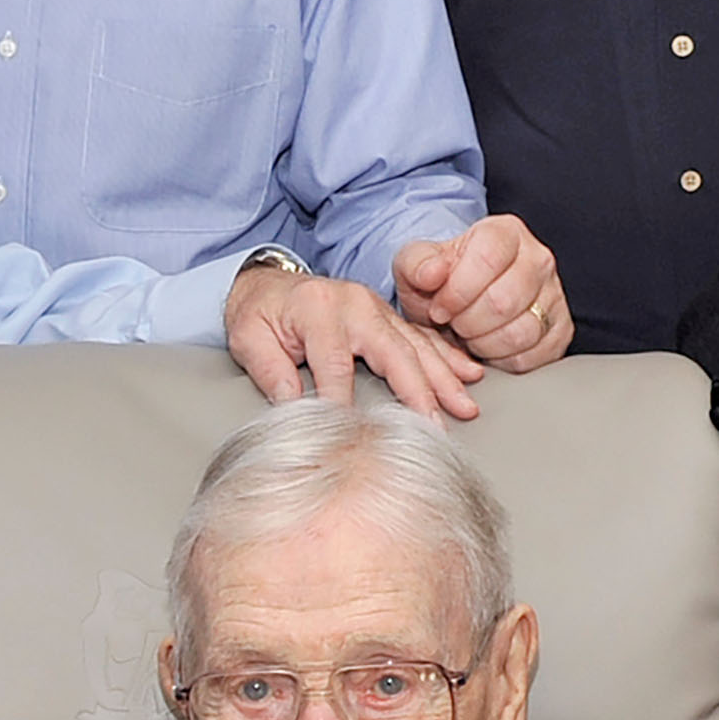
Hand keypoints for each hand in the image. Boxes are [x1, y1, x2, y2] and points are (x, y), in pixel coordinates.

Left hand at [225, 259, 484, 418]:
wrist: (265, 282)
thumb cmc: (258, 313)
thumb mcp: (249, 339)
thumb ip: (270, 373)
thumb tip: (295, 411)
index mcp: (319, 311)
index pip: (336, 366)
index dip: (344, 404)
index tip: (355, 437)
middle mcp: (355, 305)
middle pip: (394, 353)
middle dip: (418, 394)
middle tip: (436, 429)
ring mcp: (376, 308)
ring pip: (417, 346)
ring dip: (443, 378)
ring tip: (464, 406)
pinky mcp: (387, 315)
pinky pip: (423, 336)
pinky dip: (448, 356)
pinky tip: (469, 373)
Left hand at [389, 215, 571, 371]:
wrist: (461, 300)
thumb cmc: (441, 281)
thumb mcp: (416, 265)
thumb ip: (417, 264)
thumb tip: (432, 273)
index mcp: (505, 232)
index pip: (487, 259)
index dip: (457, 292)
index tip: (439, 308)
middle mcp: (538, 259)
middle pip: (504, 302)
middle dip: (467, 322)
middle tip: (454, 323)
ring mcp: (554, 294)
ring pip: (521, 332)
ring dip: (484, 344)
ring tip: (470, 334)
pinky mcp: (560, 329)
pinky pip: (533, 357)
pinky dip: (503, 361)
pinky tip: (489, 347)